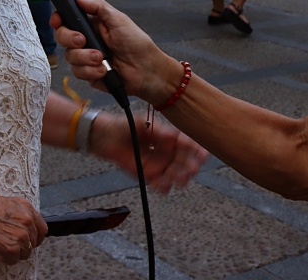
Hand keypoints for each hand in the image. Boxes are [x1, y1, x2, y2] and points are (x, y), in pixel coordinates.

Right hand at [0, 191, 45, 264]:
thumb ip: (15, 214)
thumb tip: (21, 227)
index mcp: (24, 206)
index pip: (42, 228)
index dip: (34, 235)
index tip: (28, 238)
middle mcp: (26, 221)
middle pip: (34, 242)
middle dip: (21, 244)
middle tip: (5, 240)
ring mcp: (19, 236)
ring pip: (25, 253)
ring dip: (12, 251)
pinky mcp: (10, 250)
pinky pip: (13, 260)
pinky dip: (3, 257)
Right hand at [49, 0, 181, 104]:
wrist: (148, 71)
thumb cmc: (137, 44)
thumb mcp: (119, 19)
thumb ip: (98, 7)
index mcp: (90, 25)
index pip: (66, 20)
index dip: (58, 20)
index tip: (58, 22)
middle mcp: (85, 41)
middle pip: (61, 37)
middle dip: (69, 39)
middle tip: (82, 41)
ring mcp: (85, 58)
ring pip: (69, 57)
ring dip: (85, 58)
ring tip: (102, 58)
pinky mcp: (89, 74)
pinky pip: (78, 72)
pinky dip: (91, 71)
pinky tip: (104, 70)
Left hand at [89, 113, 207, 193]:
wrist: (107, 135)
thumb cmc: (126, 125)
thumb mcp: (143, 123)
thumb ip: (158, 131)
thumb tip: (173, 136)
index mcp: (170, 139)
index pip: (188, 145)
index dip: (196, 150)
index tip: (202, 154)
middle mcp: (168, 153)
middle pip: (185, 162)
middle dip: (191, 166)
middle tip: (192, 168)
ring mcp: (159, 165)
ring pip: (176, 175)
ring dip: (180, 177)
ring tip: (179, 177)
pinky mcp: (149, 175)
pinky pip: (160, 184)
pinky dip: (164, 186)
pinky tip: (164, 184)